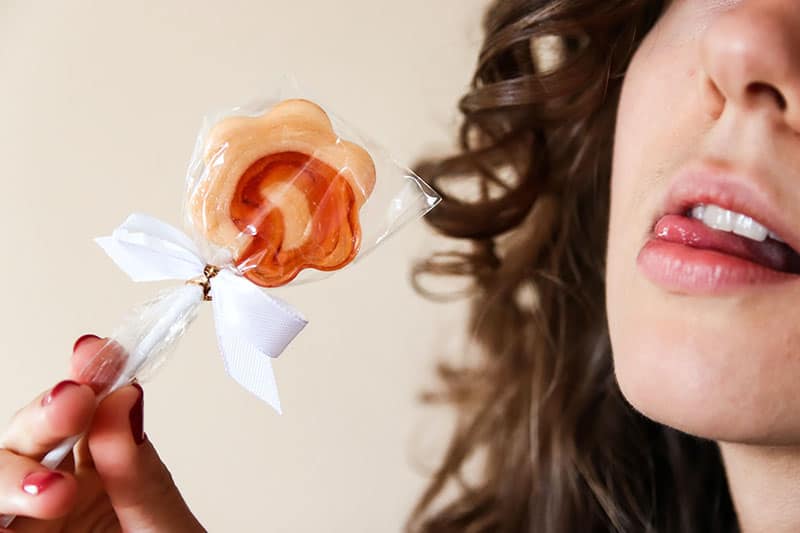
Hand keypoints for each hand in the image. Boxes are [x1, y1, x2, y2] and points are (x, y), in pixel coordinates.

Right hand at [0, 335, 205, 531]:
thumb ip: (139, 469)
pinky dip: (0, 512)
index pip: (88, 410)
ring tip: (54, 490)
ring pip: (2, 472)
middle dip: (44, 414)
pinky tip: (16, 515)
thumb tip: (123, 395)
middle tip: (73, 404)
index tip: (97, 352)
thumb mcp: (163, 519)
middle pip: (31, 435)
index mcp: (107, 468)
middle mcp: (63, 488)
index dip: (89, 375)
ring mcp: (35, 519)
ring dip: (13, 472)